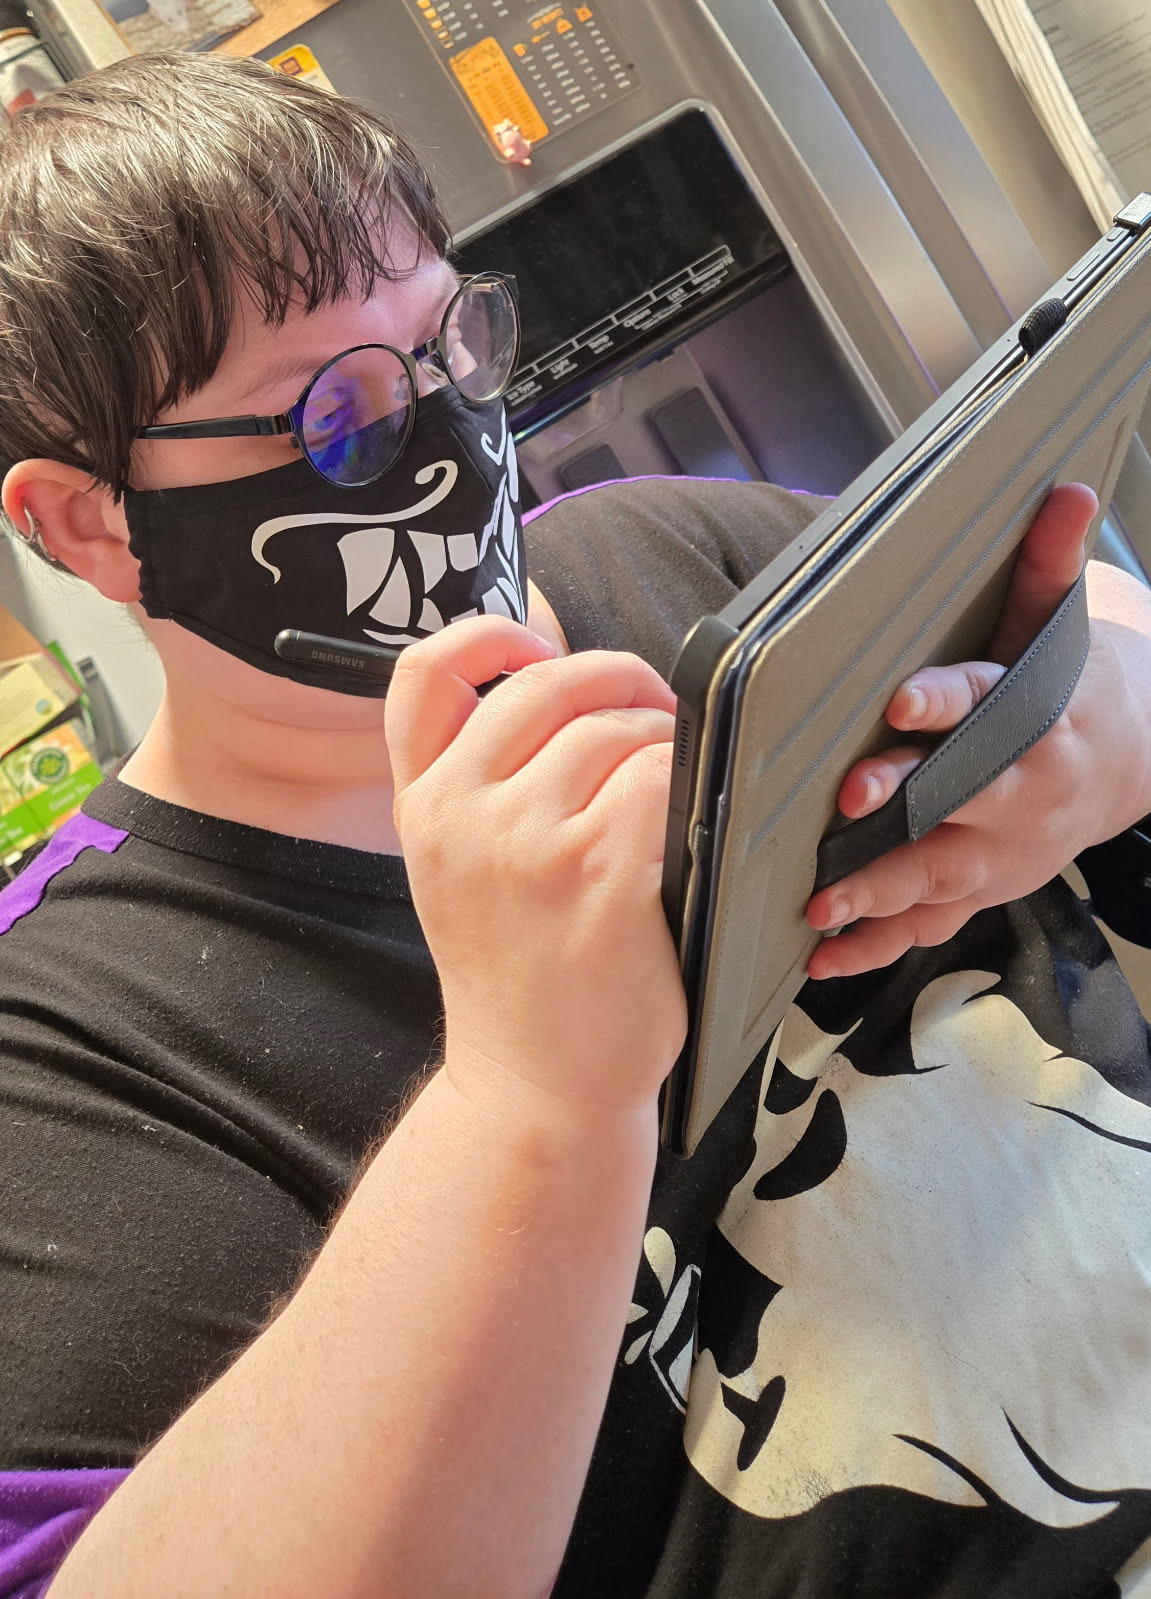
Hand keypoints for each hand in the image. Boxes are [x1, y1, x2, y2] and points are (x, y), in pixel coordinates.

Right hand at [387, 616, 686, 1117]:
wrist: (534, 1088)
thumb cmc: (517, 977)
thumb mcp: (458, 873)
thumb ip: (481, 784)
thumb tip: (562, 686)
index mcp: (422, 806)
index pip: (424, 673)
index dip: (487, 634)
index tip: (537, 644)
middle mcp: (462, 814)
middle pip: (545, 684)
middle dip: (617, 678)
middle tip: (653, 709)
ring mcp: (529, 844)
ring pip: (614, 728)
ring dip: (661, 736)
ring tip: (675, 777)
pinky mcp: (602, 876)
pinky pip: (659, 778)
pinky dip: (686, 780)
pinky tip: (688, 817)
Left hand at [806, 483, 1150, 978]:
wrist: (1127, 764)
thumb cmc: (1072, 689)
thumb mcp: (1062, 625)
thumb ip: (1049, 566)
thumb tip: (1064, 490)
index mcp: (1033, 720)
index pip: (983, 704)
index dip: (942, 703)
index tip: (899, 701)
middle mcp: (1018, 793)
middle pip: (957, 802)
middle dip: (903, 806)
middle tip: (846, 806)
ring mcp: (1000, 852)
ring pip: (938, 876)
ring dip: (879, 891)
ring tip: (821, 904)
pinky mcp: (982, 889)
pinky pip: (929, 925)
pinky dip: (878, 946)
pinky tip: (825, 959)